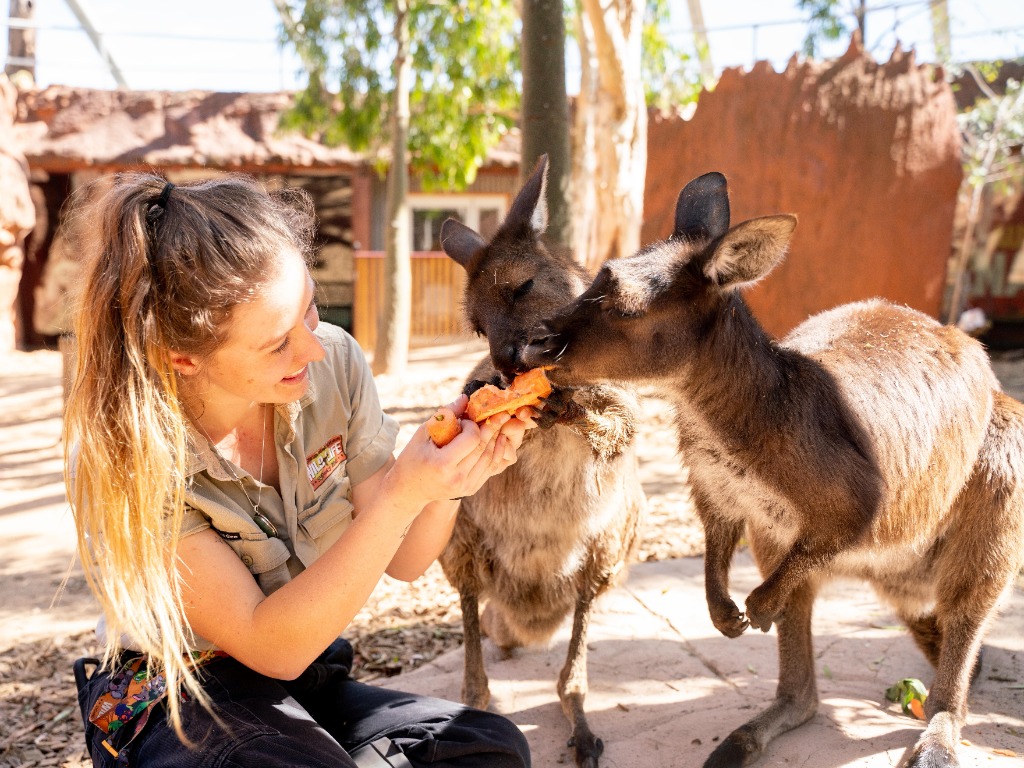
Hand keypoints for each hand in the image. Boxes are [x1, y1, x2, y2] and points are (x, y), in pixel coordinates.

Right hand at [389, 395, 533, 507]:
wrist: (409, 490)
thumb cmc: (413, 457)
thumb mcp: (423, 434)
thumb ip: (445, 415)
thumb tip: (465, 398)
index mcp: (443, 464)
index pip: (472, 439)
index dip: (473, 426)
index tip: (466, 421)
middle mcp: (456, 478)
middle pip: (483, 448)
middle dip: (491, 428)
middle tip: (500, 414)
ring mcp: (465, 486)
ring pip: (490, 458)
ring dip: (496, 440)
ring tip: (498, 425)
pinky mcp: (470, 489)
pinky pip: (489, 469)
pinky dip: (495, 453)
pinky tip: (498, 440)